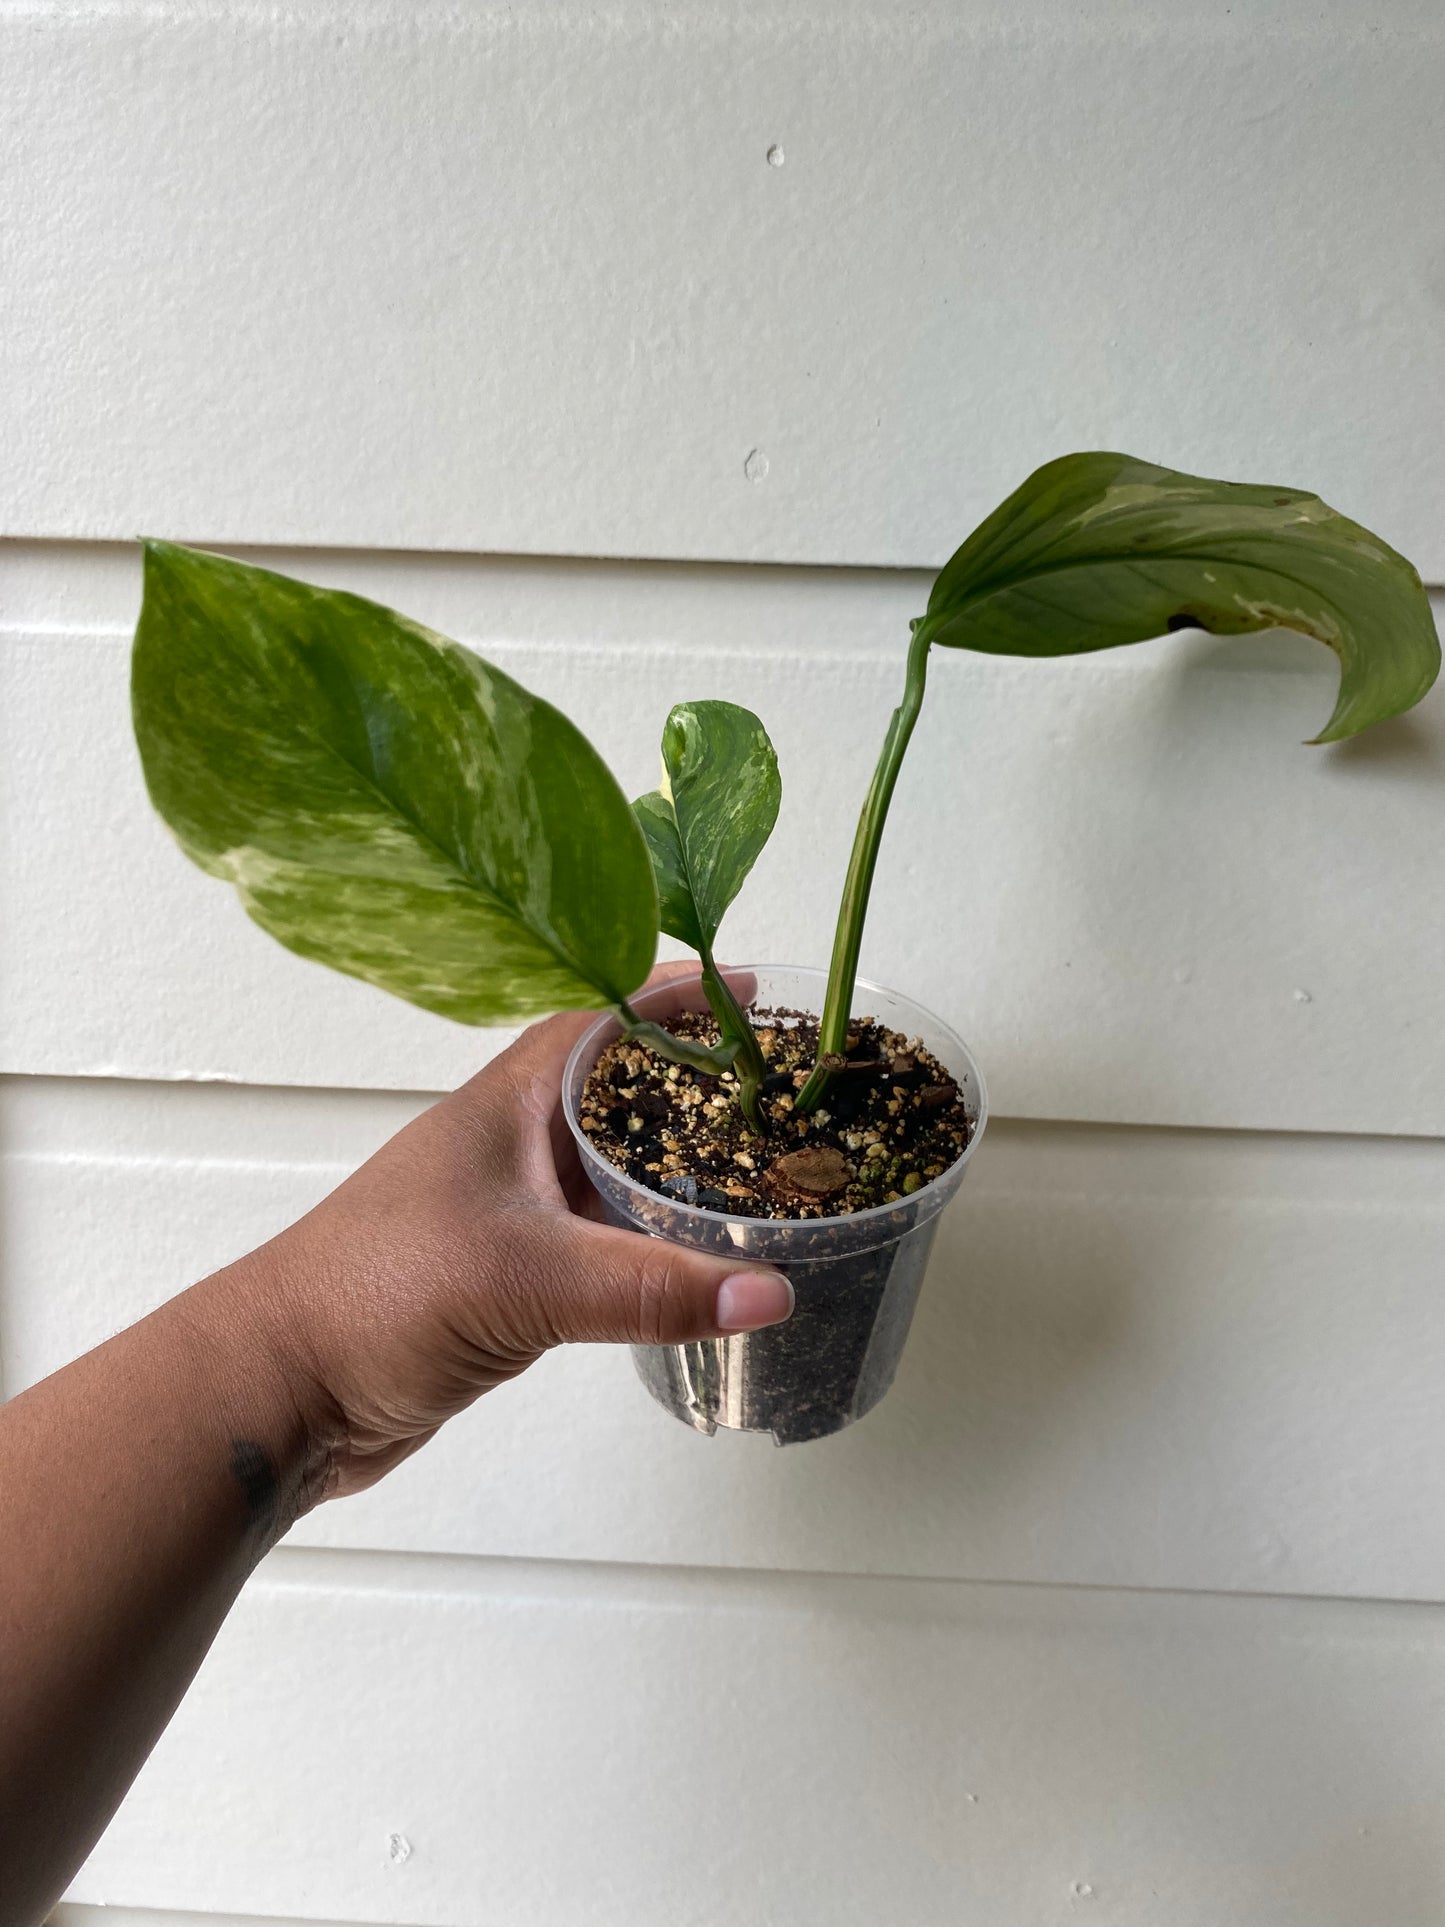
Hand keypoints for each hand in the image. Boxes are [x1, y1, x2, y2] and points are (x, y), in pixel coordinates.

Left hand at [204, 965, 791, 1503]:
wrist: (281, 1391)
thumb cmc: (376, 1296)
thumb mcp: (526, 1280)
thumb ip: (652, 1287)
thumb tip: (773, 1291)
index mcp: (507, 1102)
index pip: (605, 1017)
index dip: (679, 997)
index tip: (756, 990)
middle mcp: (512, 1144)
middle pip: (620, 1090)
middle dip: (700, 1081)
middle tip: (786, 1088)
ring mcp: (510, 1211)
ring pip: (612, 1168)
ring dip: (680, 1164)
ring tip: (768, 1165)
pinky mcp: (512, 1276)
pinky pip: (602, 1239)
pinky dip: (655, 1239)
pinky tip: (705, 1258)